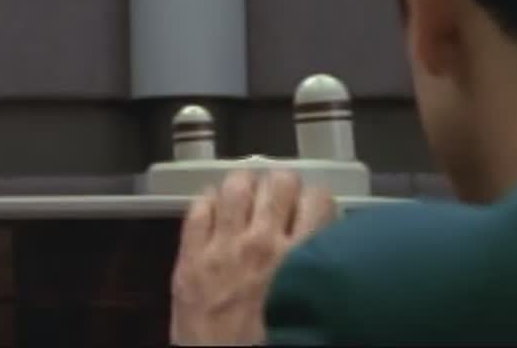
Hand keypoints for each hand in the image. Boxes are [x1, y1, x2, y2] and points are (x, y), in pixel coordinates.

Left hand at [169, 169, 335, 345]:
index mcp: (300, 259)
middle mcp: (263, 242)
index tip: (313, 210)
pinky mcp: (190, 254)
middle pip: (279, 183)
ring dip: (245, 186)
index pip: (319, 201)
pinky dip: (207, 201)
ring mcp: (222, 245)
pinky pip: (198, 208)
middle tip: (280, 199)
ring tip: (247, 195)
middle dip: (282, 186)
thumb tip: (326, 248)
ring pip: (236, 185)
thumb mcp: (310, 309)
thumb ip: (317, 271)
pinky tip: (214, 210)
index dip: (317, 201)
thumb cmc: (275, 344)